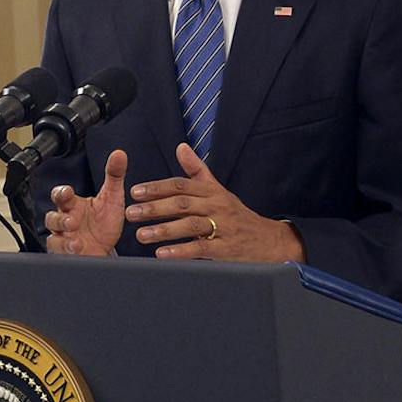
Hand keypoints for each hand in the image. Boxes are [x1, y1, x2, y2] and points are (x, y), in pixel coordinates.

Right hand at [44, 149, 127, 255]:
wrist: (107, 248)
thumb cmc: (104, 223)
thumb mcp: (112, 197)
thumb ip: (114, 175)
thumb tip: (119, 154)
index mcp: (73, 204)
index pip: (61, 195)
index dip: (61, 193)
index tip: (68, 193)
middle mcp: (65, 220)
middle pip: (51, 217)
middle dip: (60, 219)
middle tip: (72, 221)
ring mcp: (64, 238)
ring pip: (53, 237)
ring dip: (63, 238)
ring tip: (76, 242)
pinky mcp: (66, 254)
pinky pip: (59, 252)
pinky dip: (67, 251)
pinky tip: (77, 249)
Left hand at [126, 144, 305, 261]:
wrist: (270, 241)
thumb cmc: (238, 216)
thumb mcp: (218, 190)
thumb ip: (197, 170)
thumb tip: (181, 147)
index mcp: (212, 191)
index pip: (180, 185)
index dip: (156, 188)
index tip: (134, 192)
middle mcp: (217, 206)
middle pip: (182, 203)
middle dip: (154, 208)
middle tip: (130, 213)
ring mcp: (223, 227)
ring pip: (190, 225)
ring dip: (164, 230)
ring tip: (141, 235)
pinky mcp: (227, 249)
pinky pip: (202, 248)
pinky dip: (181, 251)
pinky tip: (162, 254)